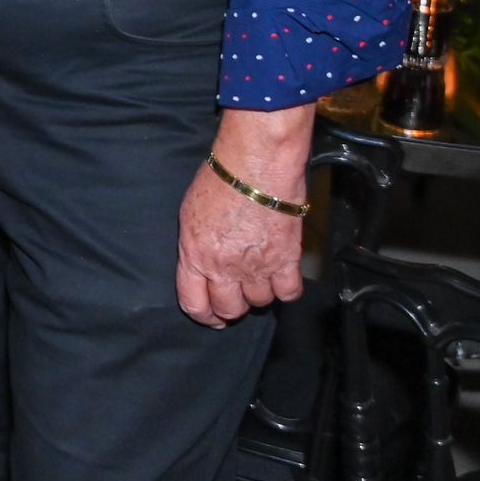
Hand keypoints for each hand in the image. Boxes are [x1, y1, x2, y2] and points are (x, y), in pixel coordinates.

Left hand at [175, 108, 311, 325]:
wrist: (255, 165)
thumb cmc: (220, 179)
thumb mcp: (190, 214)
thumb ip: (195, 245)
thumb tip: (200, 262)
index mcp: (195, 255)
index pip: (194, 304)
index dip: (203, 315)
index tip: (210, 316)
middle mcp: (224, 268)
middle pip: (230, 309)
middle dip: (232, 307)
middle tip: (237, 297)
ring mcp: (257, 267)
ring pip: (260, 303)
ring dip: (259, 293)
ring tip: (258, 276)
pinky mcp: (287, 260)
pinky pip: (289, 292)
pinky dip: (286, 289)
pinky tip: (281, 277)